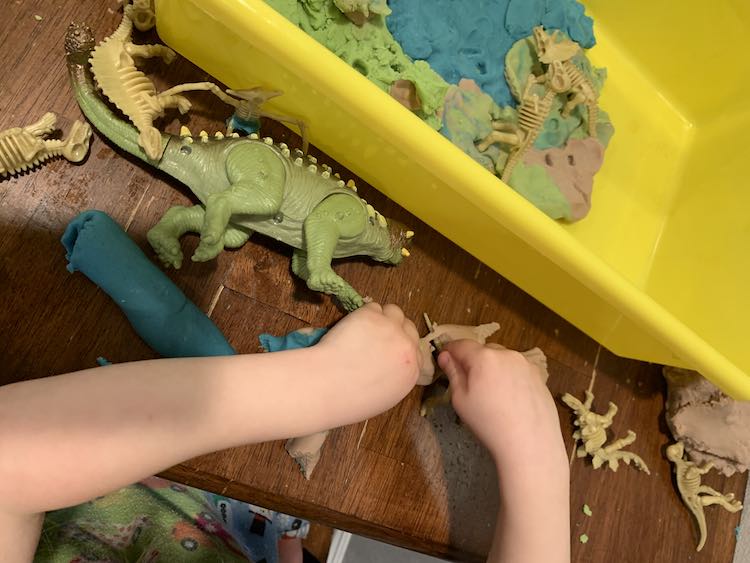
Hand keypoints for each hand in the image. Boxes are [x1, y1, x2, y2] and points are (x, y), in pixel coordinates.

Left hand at [317, 303, 420, 422]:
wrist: (329, 385)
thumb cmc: (349, 400)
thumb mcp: (384, 398)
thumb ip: (395, 378)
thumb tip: (388, 367)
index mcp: (412, 372)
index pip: (416, 351)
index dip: (402, 346)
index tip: (389, 349)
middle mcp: (407, 347)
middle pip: (409, 328)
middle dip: (396, 330)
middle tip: (377, 337)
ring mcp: (391, 328)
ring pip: (395, 312)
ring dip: (383, 317)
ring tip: (366, 327)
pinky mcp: (371, 315)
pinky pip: (372, 307)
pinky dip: (363, 313)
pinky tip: (352, 325)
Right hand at [438, 340, 566, 470]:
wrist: (530, 443)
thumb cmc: (489, 423)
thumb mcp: (461, 400)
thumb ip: (453, 373)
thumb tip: (445, 356)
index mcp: (484, 358)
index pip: (462, 345)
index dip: (450, 350)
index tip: (444, 358)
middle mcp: (507, 354)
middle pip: (484, 350)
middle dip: (474, 361)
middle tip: (469, 382)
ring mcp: (526, 364)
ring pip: (502, 359)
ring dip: (493, 368)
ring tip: (492, 393)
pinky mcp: (539, 377)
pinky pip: (518, 370)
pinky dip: (510, 377)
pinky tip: (510, 399)